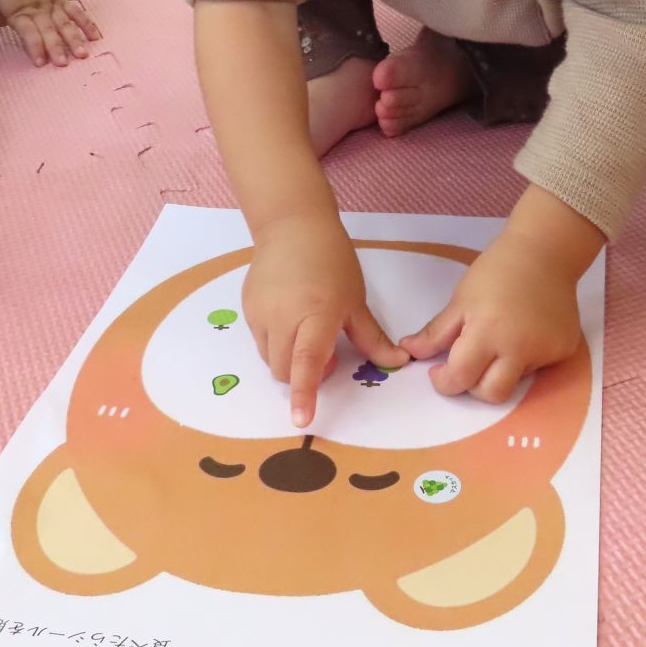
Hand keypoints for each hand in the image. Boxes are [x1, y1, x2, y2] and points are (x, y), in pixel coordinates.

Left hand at [0, 0, 99, 66]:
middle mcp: (39, 11)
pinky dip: (86, 24)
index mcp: (20, 12)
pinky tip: (96, 37)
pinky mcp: (63, 1)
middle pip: (49, 30)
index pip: (28, 32)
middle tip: (63, 63)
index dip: (34, 47)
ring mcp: (53, 6)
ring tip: (83, 54)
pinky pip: (77, 13)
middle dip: (56, 47)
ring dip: (74, 39)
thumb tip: (6, 27)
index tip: (40, 62)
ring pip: (65, 24)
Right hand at [245, 214, 408, 426]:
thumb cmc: (332, 261)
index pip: (307, 362)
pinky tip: (289, 313)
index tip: (300, 420)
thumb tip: (397, 363)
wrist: (293, 226)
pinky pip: (260, 338)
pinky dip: (276, 339)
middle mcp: (283, 317)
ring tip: (306, 329)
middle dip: (301, 375)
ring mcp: (260, 312)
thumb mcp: (355, 300)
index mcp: (316, 314)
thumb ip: (371, 337)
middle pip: (284, 369)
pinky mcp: (247, 307)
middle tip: (326, 351)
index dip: (304, 393)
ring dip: (288, 357)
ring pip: (269, 357)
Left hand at [401, 187, 599, 402]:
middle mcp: (519, 348)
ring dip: (500, 370)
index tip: (439, 371)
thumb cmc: (496, 271)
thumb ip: (436, 333)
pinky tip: (525, 332)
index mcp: (488, 332)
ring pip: (516, 381)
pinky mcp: (564, 350)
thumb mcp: (461, 300)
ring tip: (500, 339)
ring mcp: (546, 351)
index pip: (461, 378)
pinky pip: (538, 367)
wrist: (545, 253)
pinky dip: (524, 358)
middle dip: (474, 387)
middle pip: (492, 395)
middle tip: (468, 364)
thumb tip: (408, 351)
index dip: (444, 382)